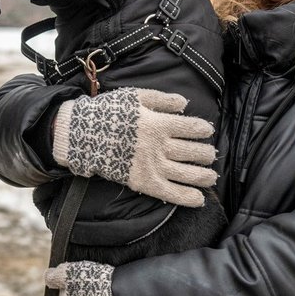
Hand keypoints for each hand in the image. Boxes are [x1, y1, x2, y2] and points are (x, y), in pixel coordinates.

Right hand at [52, 88, 215, 206]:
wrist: (83, 135)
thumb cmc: (108, 112)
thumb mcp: (134, 96)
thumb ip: (161, 99)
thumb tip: (184, 103)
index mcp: (159, 123)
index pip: (191, 128)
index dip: (202, 129)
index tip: (206, 131)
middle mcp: (160, 146)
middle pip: (193, 152)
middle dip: (206, 154)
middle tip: (210, 155)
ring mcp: (153, 166)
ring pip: (187, 173)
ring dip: (204, 176)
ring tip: (211, 177)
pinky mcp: (144, 182)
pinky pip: (171, 193)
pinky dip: (187, 197)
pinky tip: (199, 198)